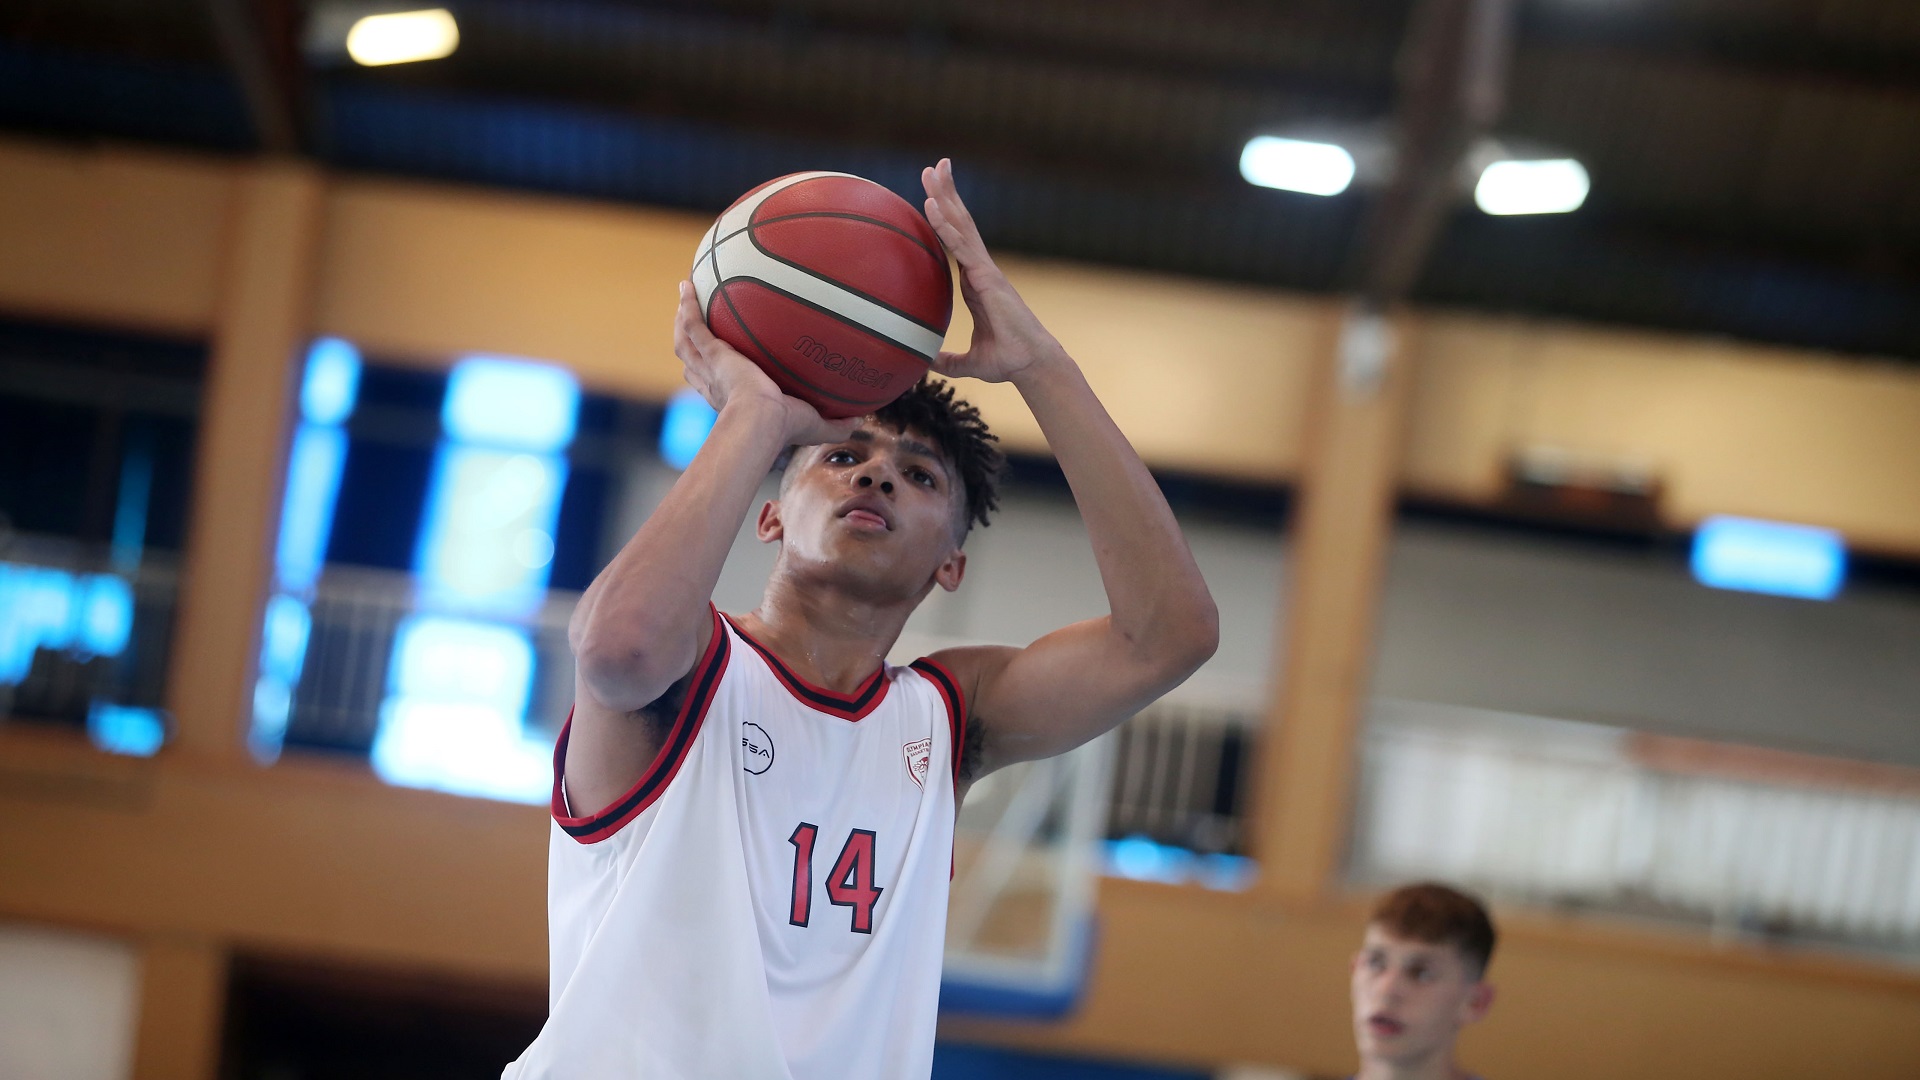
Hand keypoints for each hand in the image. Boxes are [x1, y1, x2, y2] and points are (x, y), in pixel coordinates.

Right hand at [674, 282, 856, 444]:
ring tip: (685, 295)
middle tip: (692, 324)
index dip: (712, 372)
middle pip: (692, 361)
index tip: (717, 359)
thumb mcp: (816, 426)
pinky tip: (688, 284)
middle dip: (690, 343)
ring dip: (682, 319)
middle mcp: (714, 383)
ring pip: (686, 340)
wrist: (762, 422)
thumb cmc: (785, 428)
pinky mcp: (712, 352)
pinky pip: (694, 323)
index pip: (716, 383)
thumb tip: (860, 418)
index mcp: (731, 397)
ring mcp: (709, 366)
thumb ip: (837, 423)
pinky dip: (687, 305)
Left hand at [922, 158, 1067, 384]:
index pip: (956, 242)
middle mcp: (980, 269)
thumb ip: (947, 360)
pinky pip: (960, 246)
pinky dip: (945, 224)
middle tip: (933, 166)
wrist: (1030, 364)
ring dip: (946, 195)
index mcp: (976, 282)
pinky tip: (932, 205)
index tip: (932, 195)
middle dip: (948, 192)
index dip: (945, 217)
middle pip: (960, 223)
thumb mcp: (968, 362)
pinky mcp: (987, 277)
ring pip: (961, 225)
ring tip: (934, 168)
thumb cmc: (1006, 361)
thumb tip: (923, 364)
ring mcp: (985, 270)